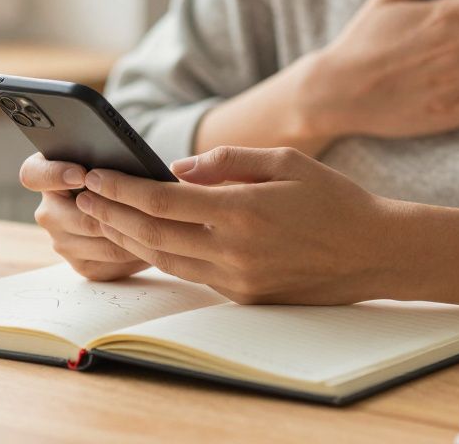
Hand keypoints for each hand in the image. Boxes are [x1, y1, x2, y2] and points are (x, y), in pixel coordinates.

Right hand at [19, 153, 148, 281]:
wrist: (125, 202)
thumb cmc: (116, 171)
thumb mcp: (106, 156)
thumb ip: (105, 156)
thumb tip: (129, 166)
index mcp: (43, 176)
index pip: (33, 175)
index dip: (55, 175)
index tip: (82, 174)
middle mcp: (47, 212)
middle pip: (77, 217)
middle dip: (113, 212)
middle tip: (143, 205)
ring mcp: (61, 241)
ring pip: (100, 242)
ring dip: (131, 234)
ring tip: (159, 223)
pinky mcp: (81, 265)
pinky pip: (111, 262)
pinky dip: (134, 253)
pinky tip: (154, 241)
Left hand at [75, 146, 398, 303]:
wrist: (376, 253)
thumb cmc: (334, 199)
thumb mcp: (286, 161)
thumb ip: (227, 162)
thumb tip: (175, 169)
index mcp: (243, 212)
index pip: (163, 202)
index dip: (122, 189)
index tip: (95, 175)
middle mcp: (235, 251)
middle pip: (153, 234)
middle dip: (111, 213)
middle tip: (82, 195)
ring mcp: (238, 279)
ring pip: (165, 259)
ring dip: (127, 238)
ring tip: (99, 217)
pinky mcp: (245, 297)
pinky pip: (192, 274)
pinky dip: (160, 255)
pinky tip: (142, 239)